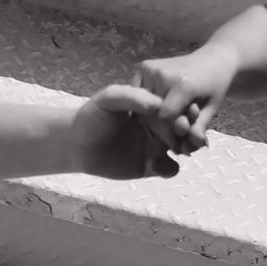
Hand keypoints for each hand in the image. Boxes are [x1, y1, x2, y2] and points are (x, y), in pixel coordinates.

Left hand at [72, 84, 199, 179]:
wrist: (77, 144)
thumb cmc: (92, 116)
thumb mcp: (109, 99)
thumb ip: (132, 97)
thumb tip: (159, 104)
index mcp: (152, 106)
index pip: (176, 106)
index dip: (184, 109)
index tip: (188, 111)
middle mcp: (158, 125)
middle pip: (184, 128)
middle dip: (189, 131)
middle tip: (188, 134)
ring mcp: (156, 146)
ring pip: (183, 148)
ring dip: (186, 150)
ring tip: (178, 150)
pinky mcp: (151, 166)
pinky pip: (170, 169)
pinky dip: (169, 168)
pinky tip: (154, 165)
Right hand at [128, 48, 235, 149]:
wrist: (212, 60)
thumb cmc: (215, 86)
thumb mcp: (211, 109)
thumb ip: (198, 128)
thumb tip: (189, 149)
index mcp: (182, 84)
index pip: (165, 118)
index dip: (168, 134)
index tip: (176, 144)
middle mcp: (163, 74)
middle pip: (152, 114)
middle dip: (161, 130)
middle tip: (172, 138)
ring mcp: (151, 68)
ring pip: (143, 107)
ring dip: (153, 120)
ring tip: (167, 124)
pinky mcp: (144, 66)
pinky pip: (140, 95)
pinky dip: (148, 107)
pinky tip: (159, 111)